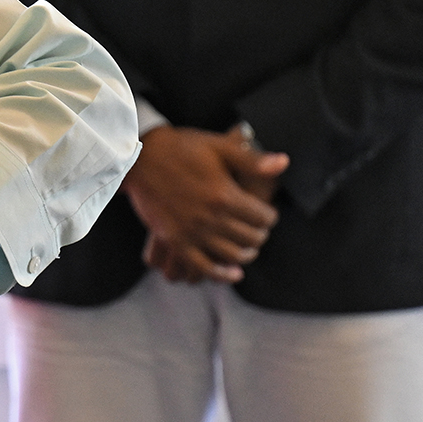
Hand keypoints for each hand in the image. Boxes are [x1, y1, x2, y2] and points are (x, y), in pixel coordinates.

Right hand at [123, 126, 287, 284]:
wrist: (139, 158)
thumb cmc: (180, 148)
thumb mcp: (218, 147)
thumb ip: (252, 160)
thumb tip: (283, 164)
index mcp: (224, 195)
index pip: (263, 217)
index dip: (270, 217)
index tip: (268, 214)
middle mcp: (210, 217)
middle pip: (250, 237)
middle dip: (260, 234)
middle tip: (259, 229)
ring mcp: (191, 232)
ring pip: (231, 255)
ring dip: (246, 254)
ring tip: (248, 248)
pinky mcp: (174, 240)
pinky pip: (203, 266)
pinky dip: (221, 274)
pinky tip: (233, 273)